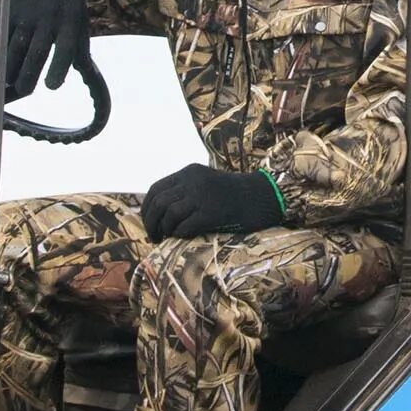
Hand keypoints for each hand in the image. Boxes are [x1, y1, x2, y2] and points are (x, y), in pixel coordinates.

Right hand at [6, 0, 89, 100]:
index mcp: (69, 21)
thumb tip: (88, 79)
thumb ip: (81, 49)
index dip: (58, 68)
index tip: (51, 86)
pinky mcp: (9, 11)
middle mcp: (48, 19)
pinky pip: (1, 36)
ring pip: (15, 47)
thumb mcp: (80, 20)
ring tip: (9, 83)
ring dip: (10, 68)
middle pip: (36, 53)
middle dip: (28, 75)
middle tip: (24, 90)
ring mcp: (26, 15)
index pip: (65, 49)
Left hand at [141, 164, 284, 241]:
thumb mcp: (206, 182)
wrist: (262, 196)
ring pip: (168, 214)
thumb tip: (161, 210)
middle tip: (153, 236)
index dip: (147, 208)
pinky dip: (179, 234)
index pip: (156, 189)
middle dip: (150, 222)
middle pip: (158, 202)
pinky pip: (184, 226)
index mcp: (189, 172)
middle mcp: (192, 181)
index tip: (148, 222)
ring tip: (166, 239)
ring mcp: (202, 196)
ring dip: (164, 230)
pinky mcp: (211, 213)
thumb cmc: (234, 194)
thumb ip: (186, 189)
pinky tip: (181, 237)